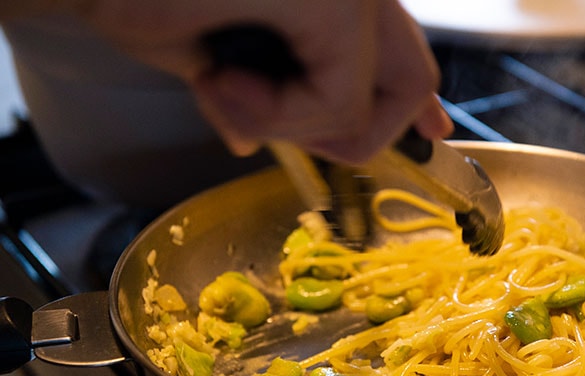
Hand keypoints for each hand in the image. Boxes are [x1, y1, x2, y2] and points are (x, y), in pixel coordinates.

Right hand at [77, 0, 452, 163]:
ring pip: (378, 103)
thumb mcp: (226, 64)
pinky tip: (224, 79)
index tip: (430, 130)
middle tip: (278, 124)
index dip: (418, 102)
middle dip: (355, 132)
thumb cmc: (143, 4)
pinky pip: (339, 99)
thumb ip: (270, 95)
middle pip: (416, 80)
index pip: (407, 50)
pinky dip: (280, 114)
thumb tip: (257, 142)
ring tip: (227, 85)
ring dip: (294, 123)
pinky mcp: (332, 1)